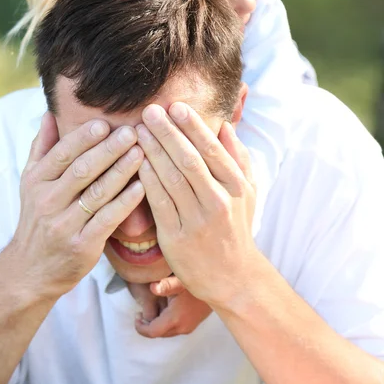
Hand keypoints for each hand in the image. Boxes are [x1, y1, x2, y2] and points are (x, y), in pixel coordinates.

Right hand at [12, 111, 144, 299]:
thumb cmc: (39, 217)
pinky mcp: (82, 246)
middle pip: (82, 170)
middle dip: (108, 149)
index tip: (105, 123)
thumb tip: (50, 114)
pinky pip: (107, 220)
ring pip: (97, 193)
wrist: (31, 270)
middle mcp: (48, 202)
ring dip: (121, 171)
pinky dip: (125, 202)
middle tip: (132, 132)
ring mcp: (65, 225)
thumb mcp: (32, 182)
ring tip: (142, 152)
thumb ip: (43, 148)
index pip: (62, 154)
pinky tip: (142, 187)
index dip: (83, 138)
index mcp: (37, 181)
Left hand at [131, 276, 211, 337]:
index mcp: (175, 318)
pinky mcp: (192, 325)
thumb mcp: (181, 281)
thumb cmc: (198, 283)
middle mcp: (181, 327)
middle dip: (148, 325)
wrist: (219, 288)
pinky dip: (166, 322)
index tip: (136, 315)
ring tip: (153, 309)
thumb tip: (152, 287)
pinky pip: (174, 328)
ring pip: (166, 331)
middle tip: (141, 312)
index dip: (141, 327)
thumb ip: (166, 285)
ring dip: (157, 323)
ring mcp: (188, 327)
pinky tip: (166, 308)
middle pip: (159, 333)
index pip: (152, 331)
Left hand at [137, 103, 256, 310]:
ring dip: (153, 152)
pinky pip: (159, 203)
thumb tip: (225, 126)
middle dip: (167, 133)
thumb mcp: (248, 191)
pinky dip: (147, 180)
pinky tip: (136, 162)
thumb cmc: (237, 227)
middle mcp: (219, 201)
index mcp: (237, 186)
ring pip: (172, 179)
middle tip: (149, 111)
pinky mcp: (177, 238)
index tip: (176, 106)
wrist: (234, 277)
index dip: (193, 126)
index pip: (212, 150)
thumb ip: (238, 157)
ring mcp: (198, 221)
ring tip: (137, 131)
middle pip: (189, 160)